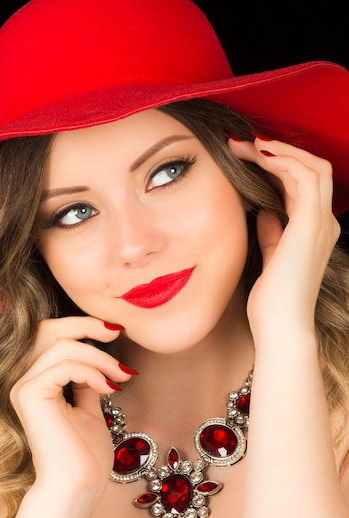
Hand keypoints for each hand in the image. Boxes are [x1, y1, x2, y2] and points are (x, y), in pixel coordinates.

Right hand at [9, 317, 132, 509]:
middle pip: (48, 329)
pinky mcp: (29, 395)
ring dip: (99, 356)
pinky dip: (92, 371)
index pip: (52, 336)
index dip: (83, 327)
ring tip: (120, 375)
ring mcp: (23, 386)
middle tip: (117, 332)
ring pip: (62, 345)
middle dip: (86, 325)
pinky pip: (64, 365)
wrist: (78, 487)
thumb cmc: (84, 455)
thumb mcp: (90, 408)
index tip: (116, 333)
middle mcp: (23, 380)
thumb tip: (97, 359)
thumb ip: (86, 381)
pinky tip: (109, 388)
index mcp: (36, 381)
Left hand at [228, 136, 339, 337]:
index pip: (301, 184)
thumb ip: (272, 232)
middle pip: (311, 169)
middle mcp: (323, 223)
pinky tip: (257, 156)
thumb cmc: (272, 300)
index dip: (275, 166)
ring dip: (276, 151)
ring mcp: (321, 222)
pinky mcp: (311, 224)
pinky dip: (282, 161)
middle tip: (240, 144)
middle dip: (276, 151)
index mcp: (314, 230)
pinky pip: (305, 177)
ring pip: (312, 167)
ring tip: (244, 145)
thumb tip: (264, 212)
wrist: (280, 326)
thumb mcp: (270, 257)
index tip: (244, 157)